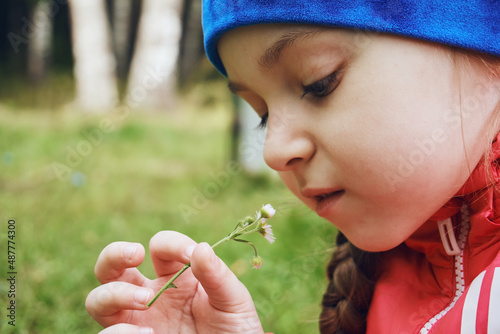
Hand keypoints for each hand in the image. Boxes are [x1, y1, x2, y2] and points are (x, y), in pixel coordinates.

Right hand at [86, 231, 263, 333]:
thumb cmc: (235, 329)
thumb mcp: (233, 301)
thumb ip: (218, 276)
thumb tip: (200, 248)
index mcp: (177, 276)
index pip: (160, 246)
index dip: (172, 244)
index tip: (190, 254)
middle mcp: (151, 295)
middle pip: (112, 267)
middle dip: (115, 254)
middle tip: (135, 254)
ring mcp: (138, 320)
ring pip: (98, 299)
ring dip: (115, 294)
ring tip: (146, 301)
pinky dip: (119, 332)